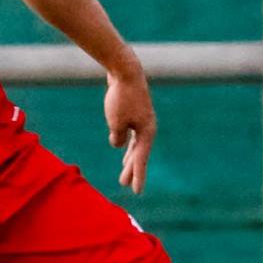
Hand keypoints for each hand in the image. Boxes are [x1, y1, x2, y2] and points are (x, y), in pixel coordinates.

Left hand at [104, 61, 156, 193]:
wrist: (125, 70)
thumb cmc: (121, 97)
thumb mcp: (116, 122)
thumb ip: (117, 137)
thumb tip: (118, 144)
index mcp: (147, 132)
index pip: (141, 159)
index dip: (138, 176)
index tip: (135, 191)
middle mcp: (147, 127)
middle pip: (138, 153)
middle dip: (131, 169)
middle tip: (124, 184)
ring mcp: (141, 119)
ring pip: (135, 143)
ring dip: (129, 156)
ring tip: (125, 170)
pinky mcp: (134, 112)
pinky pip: (131, 132)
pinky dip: (126, 142)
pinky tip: (121, 146)